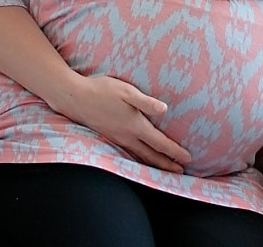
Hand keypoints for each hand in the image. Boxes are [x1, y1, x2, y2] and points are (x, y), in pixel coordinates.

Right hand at [62, 74, 191, 171]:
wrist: (75, 98)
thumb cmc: (102, 91)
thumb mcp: (127, 92)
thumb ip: (146, 102)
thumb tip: (165, 110)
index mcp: (135, 126)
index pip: (159, 143)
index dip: (174, 152)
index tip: (187, 159)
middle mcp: (127, 136)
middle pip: (151, 155)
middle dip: (167, 164)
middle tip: (180, 171)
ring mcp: (116, 139)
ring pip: (139, 156)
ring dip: (154, 163)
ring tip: (164, 168)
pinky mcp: (109, 137)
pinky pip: (129, 154)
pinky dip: (140, 159)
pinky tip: (140, 159)